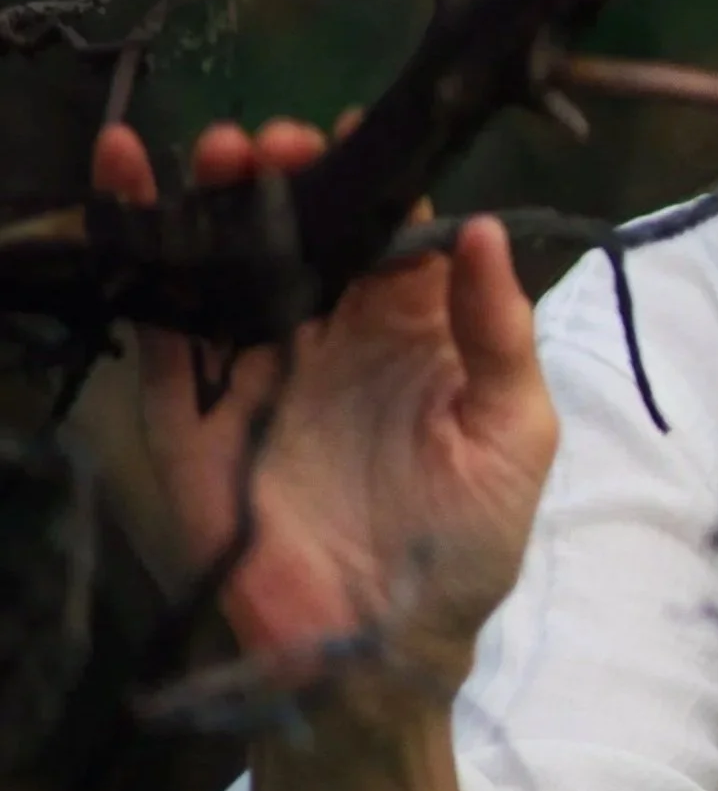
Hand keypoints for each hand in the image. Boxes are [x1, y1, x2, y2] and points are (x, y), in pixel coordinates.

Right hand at [88, 118, 557, 717]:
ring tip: (217, 149)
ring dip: (215, 196)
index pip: (389, 228)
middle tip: (273, 143)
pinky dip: (141, 255)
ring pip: (230, 260)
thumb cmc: (464, 548)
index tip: (354, 134)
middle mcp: (331, 334)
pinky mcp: (193, 413)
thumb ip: (498, 331)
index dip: (373, 177)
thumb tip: (484, 225)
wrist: (380, 655)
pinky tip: (130, 183)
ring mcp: (258, 370)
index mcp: (411, 328)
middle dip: (285, 173)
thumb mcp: (514, 435)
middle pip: (303, 230)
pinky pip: (162, 324)